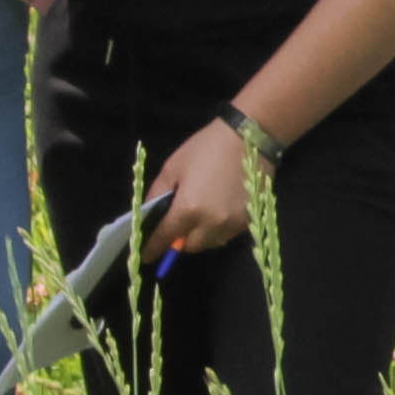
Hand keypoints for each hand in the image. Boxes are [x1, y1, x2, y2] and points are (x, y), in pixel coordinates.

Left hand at [147, 118, 258, 255]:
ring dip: (200, 236)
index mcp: (188, 209)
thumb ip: (157, 194)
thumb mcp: (173, 167)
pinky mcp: (248, 221)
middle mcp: (211, 223)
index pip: (165, 238)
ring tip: (200, 218)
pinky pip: (226, 235)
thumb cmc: (206, 148)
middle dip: (180, 239)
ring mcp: (232, 224)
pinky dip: (217, 230)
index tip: (146, 255)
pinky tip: (217, 212)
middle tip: (178, 225)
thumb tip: (149, 215)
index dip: (153, 248)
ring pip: (209, 243)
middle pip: (189, 246)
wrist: (249, 138)